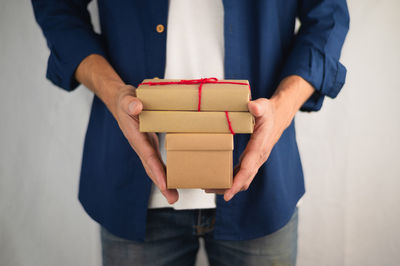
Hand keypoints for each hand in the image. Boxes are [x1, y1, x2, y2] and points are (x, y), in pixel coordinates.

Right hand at [75, 55, 178, 203]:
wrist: (122, 102)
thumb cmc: (125, 101)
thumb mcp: (126, 98)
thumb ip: (130, 103)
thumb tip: (137, 107)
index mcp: (135, 136)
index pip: (147, 156)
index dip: (156, 170)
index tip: (164, 184)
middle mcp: (140, 145)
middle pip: (151, 168)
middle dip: (161, 184)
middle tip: (172, 199)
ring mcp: (145, 147)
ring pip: (154, 167)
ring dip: (164, 182)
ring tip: (174, 197)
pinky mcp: (151, 144)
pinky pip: (158, 160)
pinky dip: (165, 171)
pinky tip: (175, 179)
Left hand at [205, 76, 314, 200]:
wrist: (278, 117)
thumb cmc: (268, 112)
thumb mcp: (264, 106)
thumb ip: (258, 107)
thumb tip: (252, 106)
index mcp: (260, 146)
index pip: (248, 168)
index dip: (237, 182)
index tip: (227, 193)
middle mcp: (259, 157)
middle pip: (244, 179)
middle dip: (228, 188)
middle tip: (208, 189)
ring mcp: (256, 160)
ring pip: (243, 179)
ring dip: (228, 185)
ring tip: (208, 187)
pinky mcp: (252, 159)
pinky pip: (242, 173)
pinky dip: (231, 179)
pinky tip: (219, 180)